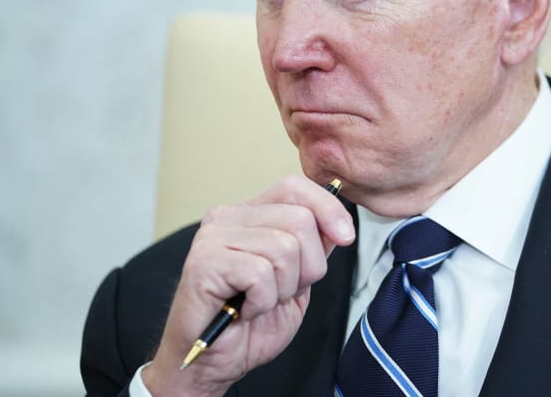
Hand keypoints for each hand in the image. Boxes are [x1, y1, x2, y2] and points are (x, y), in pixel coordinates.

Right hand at [142, 175, 355, 396]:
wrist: (212, 363)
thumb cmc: (249, 325)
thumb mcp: (296, 280)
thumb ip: (313, 248)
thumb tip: (338, 223)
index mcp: (248, 214)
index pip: (294, 186)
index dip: (328, 208)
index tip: (346, 237)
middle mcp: (227, 217)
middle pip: (299, 219)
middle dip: (308, 266)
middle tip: (282, 291)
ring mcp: (212, 237)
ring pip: (284, 248)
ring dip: (283, 288)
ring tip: (259, 302)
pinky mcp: (204, 263)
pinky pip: (260, 273)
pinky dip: (262, 301)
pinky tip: (244, 310)